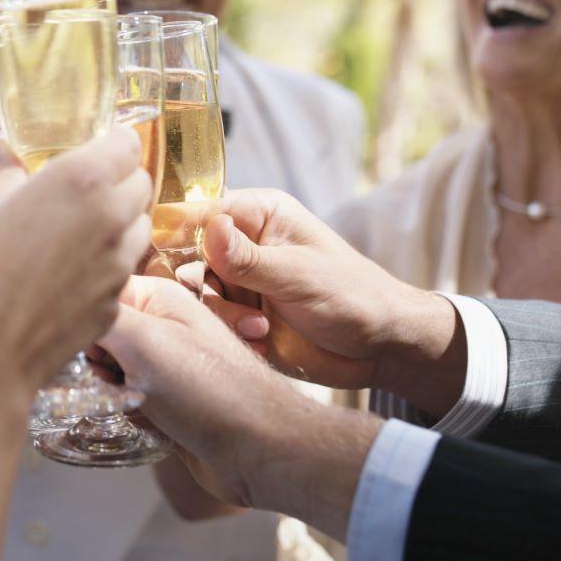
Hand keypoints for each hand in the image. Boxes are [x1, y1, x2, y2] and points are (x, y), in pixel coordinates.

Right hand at [0, 127, 151, 389]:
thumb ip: (6, 177)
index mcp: (81, 180)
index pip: (126, 143)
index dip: (112, 145)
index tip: (94, 151)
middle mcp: (111, 217)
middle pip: (140, 184)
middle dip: (118, 182)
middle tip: (82, 193)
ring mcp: (119, 265)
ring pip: (139, 228)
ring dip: (120, 223)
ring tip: (77, 234)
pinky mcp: (116, 304)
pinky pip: (124, 272)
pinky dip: (107, 266)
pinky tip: (69, 276)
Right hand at [101, 276, 314, 508]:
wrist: (260, 449)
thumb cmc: (210, 389)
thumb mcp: (144, 340)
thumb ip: (101, 317)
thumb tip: (69, 306)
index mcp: (163, 296)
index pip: (103, 292)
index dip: (88, 318)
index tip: (90, 344)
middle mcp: (166, 325)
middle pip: (104, 333)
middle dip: (99, 359)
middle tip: (113, 375)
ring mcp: (171, 364)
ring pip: (113, 371)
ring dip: (114, 390)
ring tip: (136, 400)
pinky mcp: (173, 400)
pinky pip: (131, 400)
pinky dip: (131, 413)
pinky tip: (150, 421)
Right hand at [204, 188, 463, 414]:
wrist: (379, 347)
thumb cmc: (353, 296)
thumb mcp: (300, 275)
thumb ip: (249, 258)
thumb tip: (209, 227)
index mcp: (258, 214)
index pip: (199, 212)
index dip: (180, 237)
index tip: (182, 265)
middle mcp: (240, 243)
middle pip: (185, 254)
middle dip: (200, 284)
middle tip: (227, 305)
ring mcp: (236, 280)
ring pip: (193, 292)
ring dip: (220, 314)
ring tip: (258, 327)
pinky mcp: (237, 314)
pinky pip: (208, 321)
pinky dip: (228, 332)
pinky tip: (260, 339)